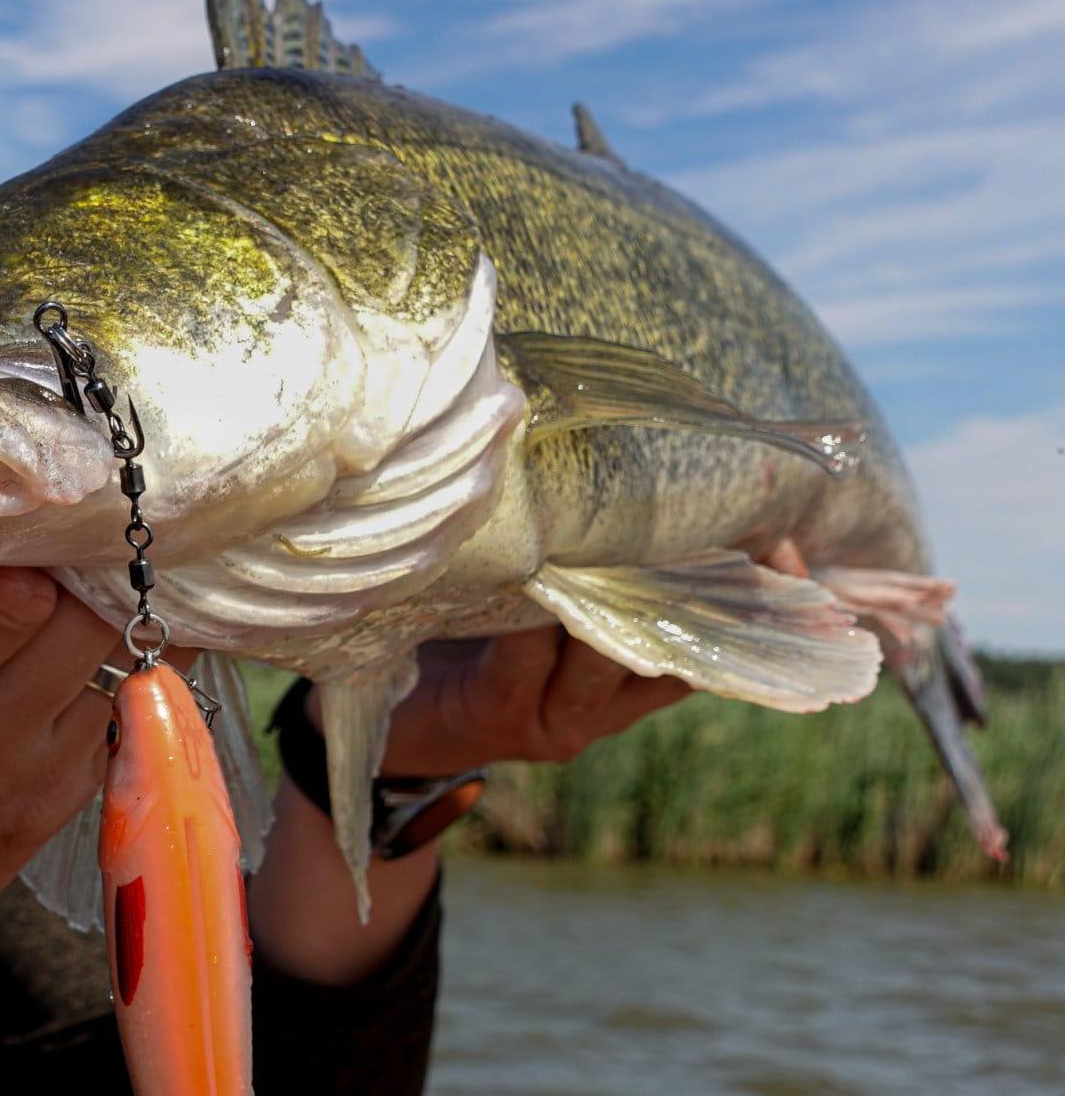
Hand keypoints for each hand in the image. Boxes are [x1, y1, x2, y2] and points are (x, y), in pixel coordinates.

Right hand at [0, 556, 121, 1095]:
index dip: (0, 521)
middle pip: (75, 616)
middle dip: (62, 543)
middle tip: (35, 494)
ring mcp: (8, 802)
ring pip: (115, 659)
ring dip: (98, 593)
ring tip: (63, 541)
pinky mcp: (41, 823)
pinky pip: (114, 710)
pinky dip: (104, 654)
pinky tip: (67, 613)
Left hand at [379, 538, 809, 772]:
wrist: (408, 724)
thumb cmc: (480, 644)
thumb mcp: (549, 611)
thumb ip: (602, 569)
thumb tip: (656, 472)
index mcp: (637, 685)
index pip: (720, 643)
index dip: (758, 599)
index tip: (788, 551)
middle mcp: (611, 708)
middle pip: (674, 641)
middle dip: (692, 578)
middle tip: (713, 515)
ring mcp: (563, 719)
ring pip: (607, 645)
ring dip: (606, 586)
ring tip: (611, 525)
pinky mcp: (509, 716)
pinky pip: (528, 651)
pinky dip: (531, 606)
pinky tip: (528, 566)